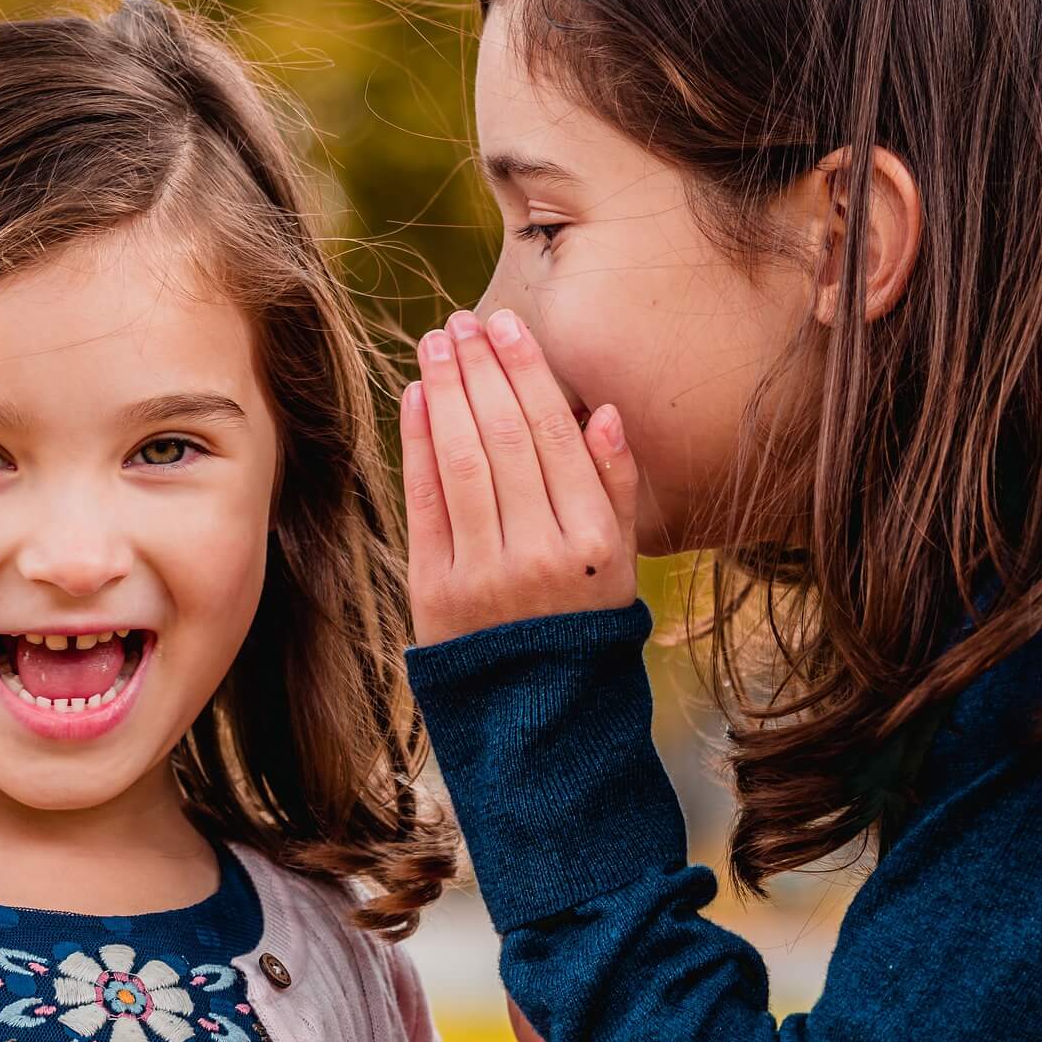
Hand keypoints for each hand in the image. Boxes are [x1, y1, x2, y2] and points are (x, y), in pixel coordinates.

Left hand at [401, 308, 639, 646]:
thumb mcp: (623, 562)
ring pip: (463, 461)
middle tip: (464, 320)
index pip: (556, 436)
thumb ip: (616, 485)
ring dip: (447, 391)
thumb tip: (603, 411)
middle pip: (505, 438)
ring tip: (437, 343)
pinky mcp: (436, 591)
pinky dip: (418, 443)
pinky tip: (417, 397)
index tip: (508, 325)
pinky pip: (425, 502)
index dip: (527, 373)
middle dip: (482, 369)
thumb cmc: (582, 623)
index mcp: (594, 543)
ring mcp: (485, 574)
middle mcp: (540, 555)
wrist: (538, 720)